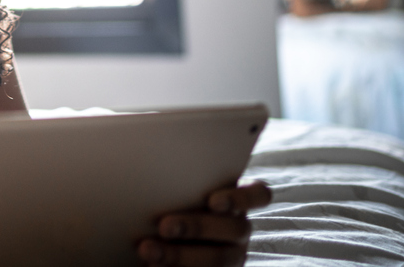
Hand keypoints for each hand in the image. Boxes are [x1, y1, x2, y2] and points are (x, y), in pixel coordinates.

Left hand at [137, 180, 271, 265]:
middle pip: (234, 228)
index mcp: (235, 199)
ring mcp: (231, 253)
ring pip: (219, 258)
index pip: (259, 194)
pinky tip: (151, 265)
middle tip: (164, 225)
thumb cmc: (167, 195)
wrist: (155, 232)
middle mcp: (238, 226)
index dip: (242, 197)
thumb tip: (146, 150)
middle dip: (196, 227)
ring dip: (180, 255)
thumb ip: (174, 173)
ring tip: (148, 250)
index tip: (213, 200)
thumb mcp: (174, 183)